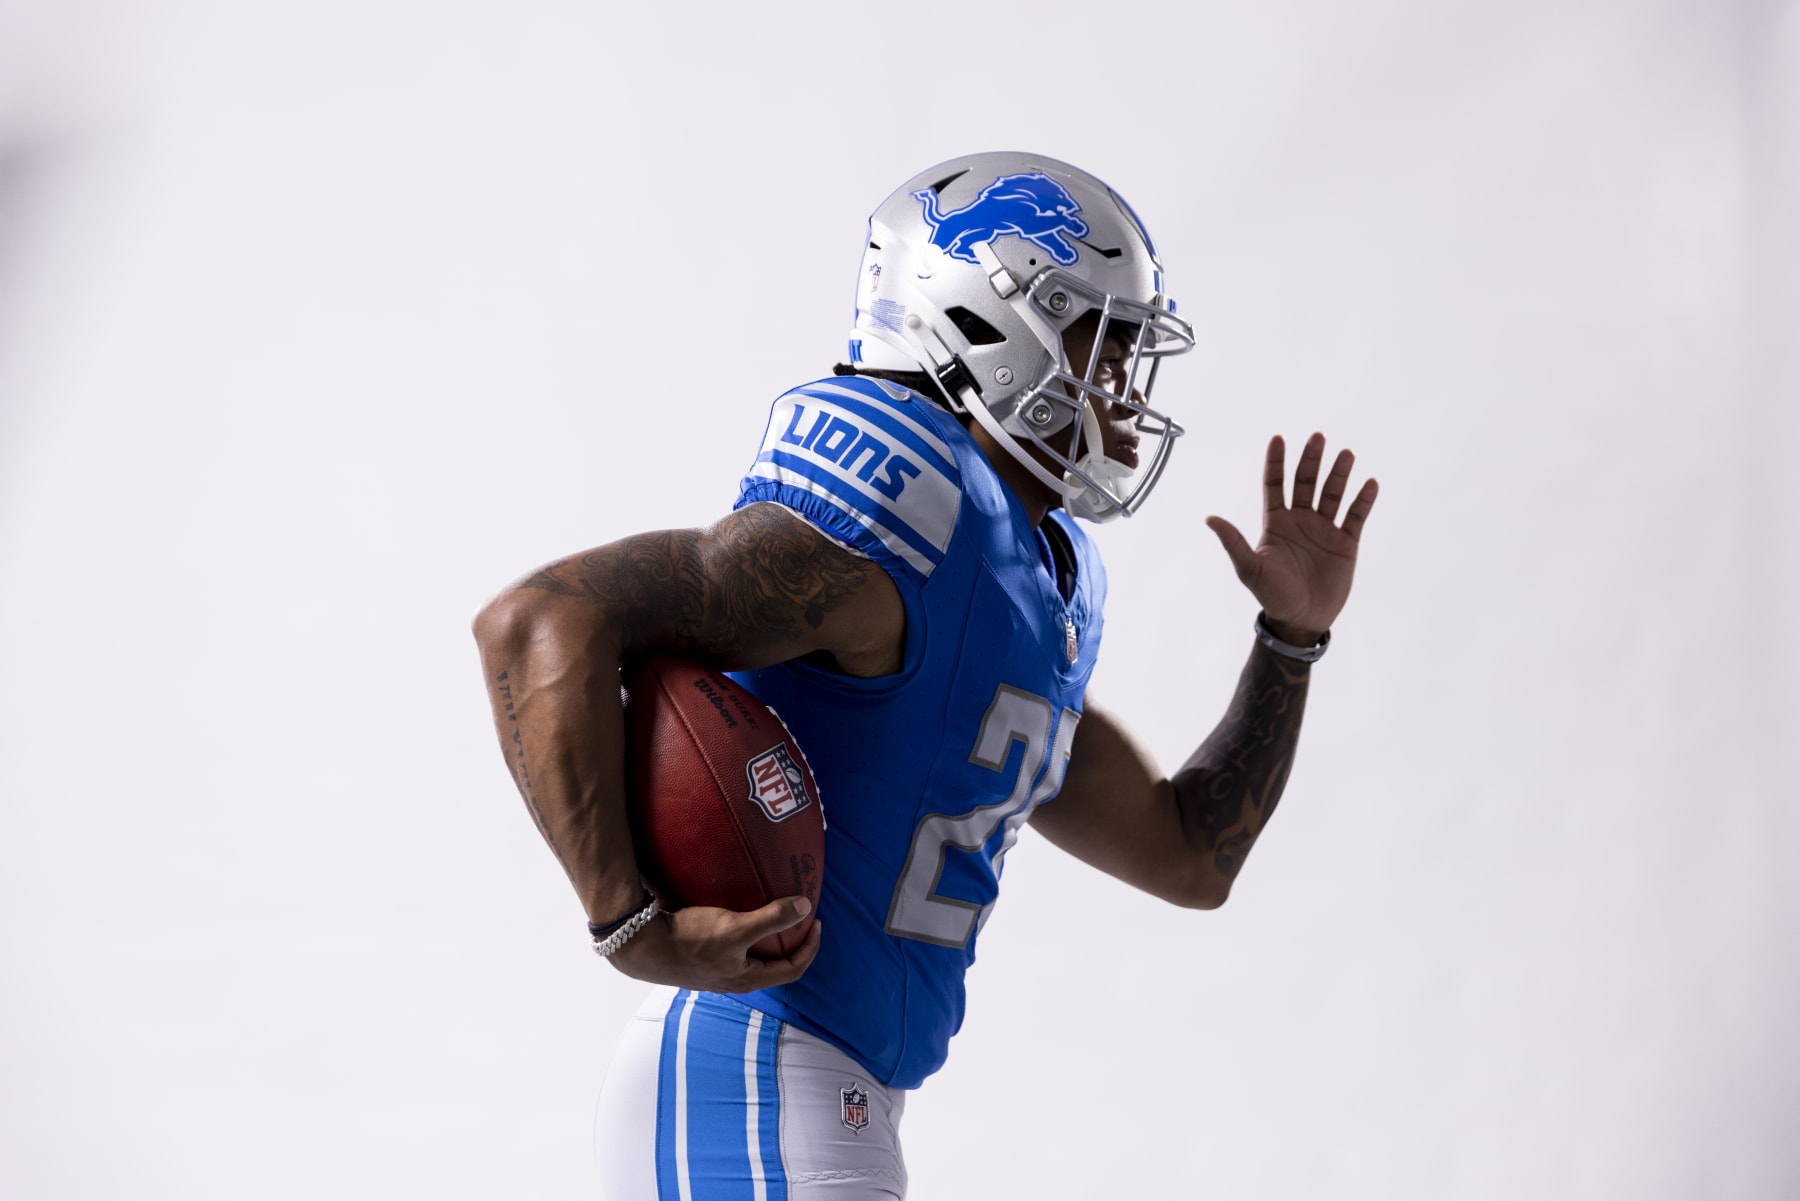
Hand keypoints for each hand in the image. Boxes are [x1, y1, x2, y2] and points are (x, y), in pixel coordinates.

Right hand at [608, 895, 820, 993]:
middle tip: (797, 917)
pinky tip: (737, 915)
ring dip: (767, 938)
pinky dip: (745, 934)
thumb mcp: (736, 927)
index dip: (810, 947)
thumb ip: (772, 918)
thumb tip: (805, 907)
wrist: (642, 945)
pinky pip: (733, 949)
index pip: (793, 969)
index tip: (815, 922)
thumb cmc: (689, 939)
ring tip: (771, 913)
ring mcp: (716, 972)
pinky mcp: (701, 960)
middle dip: (790, 942)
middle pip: (774, 965)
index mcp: (747, 979)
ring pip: (752, 957)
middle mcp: (734, 980)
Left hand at [1205, 433, 1377, 644]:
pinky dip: (1362, 500)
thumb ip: (1233, 542)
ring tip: (1345, 455)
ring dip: (1338, 474)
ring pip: (1332, 494)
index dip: (1276, 462)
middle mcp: (1300, 520)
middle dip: (1311, 460)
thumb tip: (1209, 518)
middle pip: (1305, 482)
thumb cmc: (1272, 595)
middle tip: (1318, 437)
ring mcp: (1324, 529)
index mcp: (1276, 522)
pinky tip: (1369, 484)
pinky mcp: (1346, 543)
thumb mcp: (1250, 568)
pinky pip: (1355, 516)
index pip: (1275, 484)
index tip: (1278, 439)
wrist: (1301, 620)